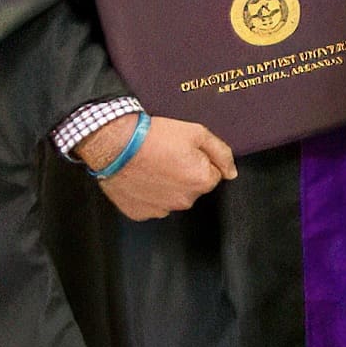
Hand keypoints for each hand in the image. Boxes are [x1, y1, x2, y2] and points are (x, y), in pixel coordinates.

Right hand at [80, 111, 237, 222]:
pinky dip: (147, 195)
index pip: (212, 175)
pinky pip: (151, 206)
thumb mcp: (196, 133)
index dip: (199, 161)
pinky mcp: (140, 213)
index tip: (182, 152)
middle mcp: (184, 200)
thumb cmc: (153, 137)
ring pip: (172, 198)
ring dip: (166, 186)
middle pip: (192, 188)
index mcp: (201, 181)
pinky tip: (140, 179)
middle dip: (184, 175)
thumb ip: (221, 153)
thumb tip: (231, 172)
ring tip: (150, 167)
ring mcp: (161, 209)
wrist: (114, 144)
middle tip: (165, 157)